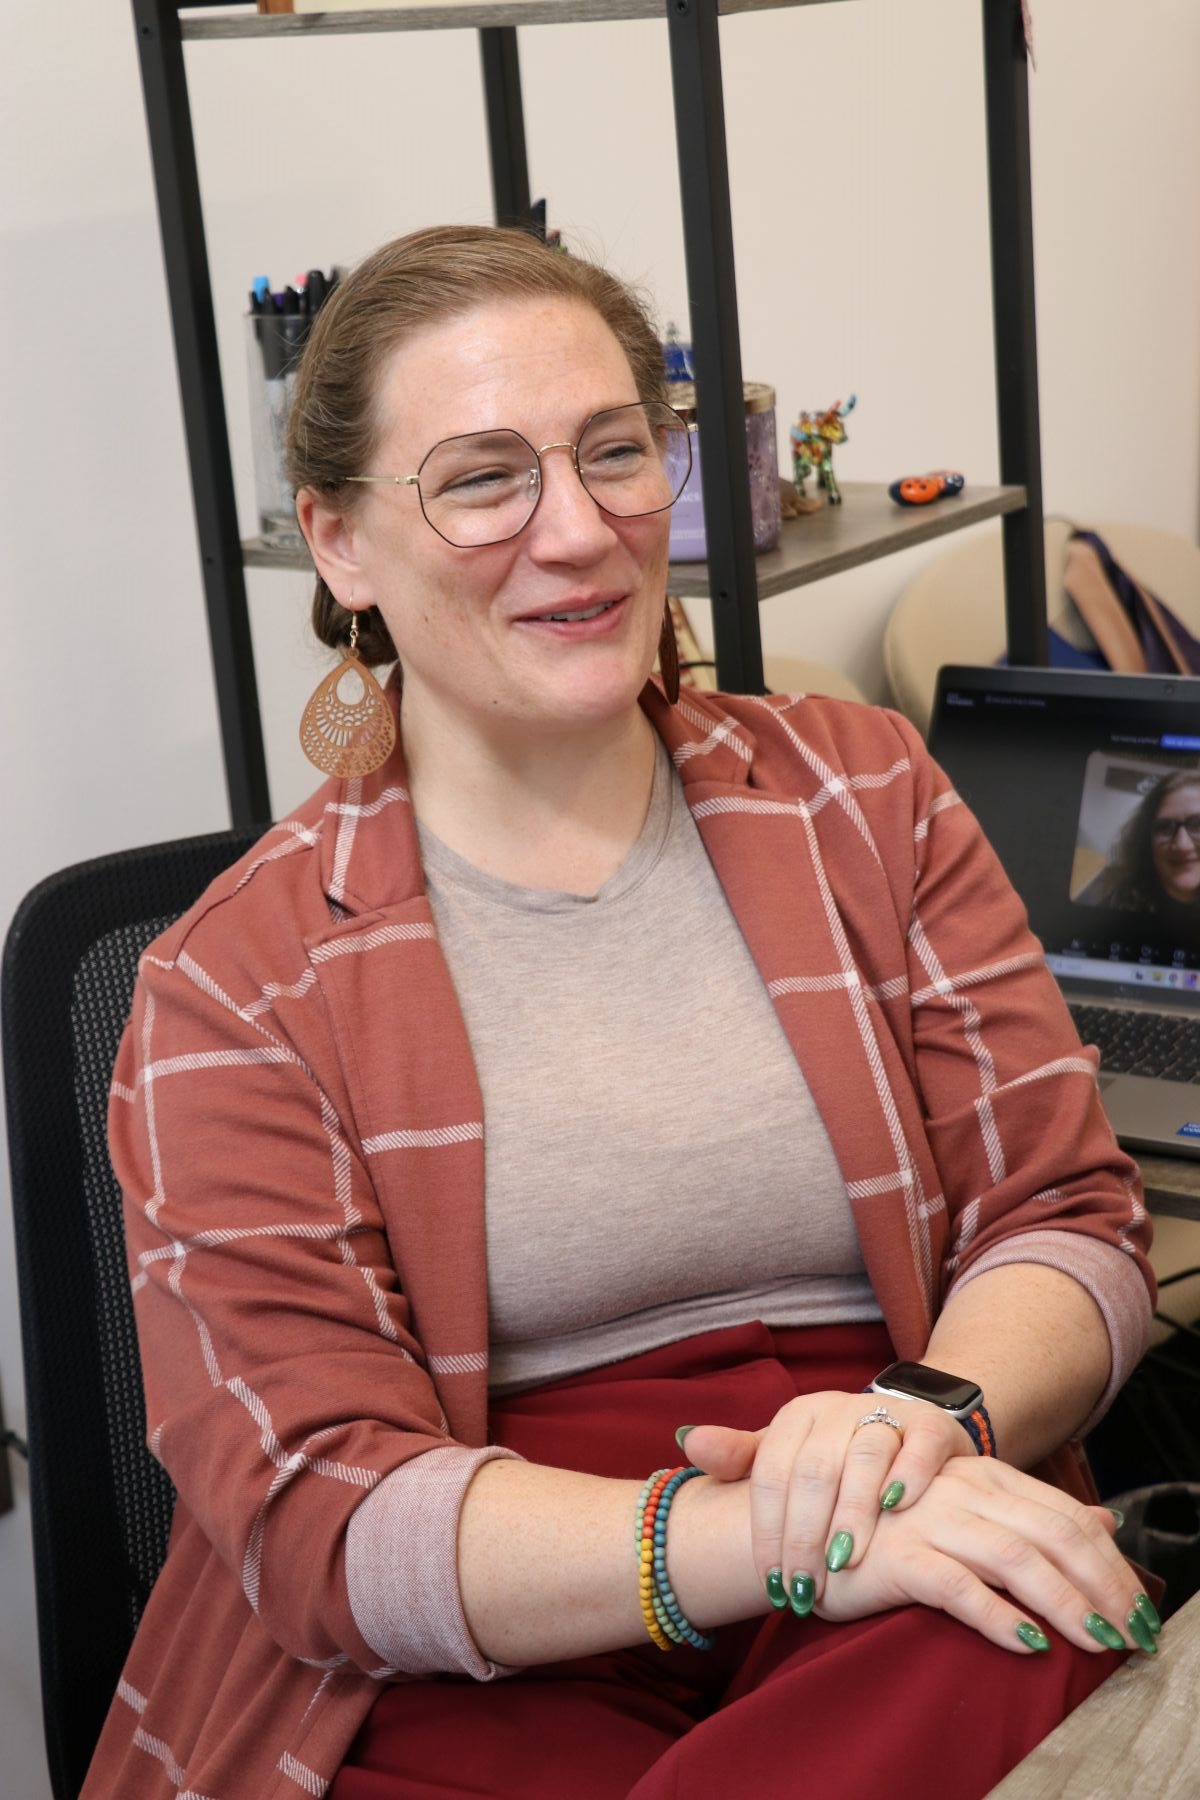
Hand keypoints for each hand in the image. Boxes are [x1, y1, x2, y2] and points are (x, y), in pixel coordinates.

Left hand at [683, 1389, 971, 1613]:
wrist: (908, 1431)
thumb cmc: (837, 1459)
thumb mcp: (786, 1457)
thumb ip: (739, 1456)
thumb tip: (688, 1442)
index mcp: (796, 1416)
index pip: (771, 1472)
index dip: (767, 1530)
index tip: (770, 1582)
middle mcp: (837, 1408)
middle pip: (814, 1470)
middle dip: (805, 1535)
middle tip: (804, 1588)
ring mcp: (886, 1413)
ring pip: (864, 1458)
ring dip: (853, 1513)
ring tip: (844, 1562)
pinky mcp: (930, 1425)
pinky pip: (918, 1445)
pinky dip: (908, 1475)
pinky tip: (896, 1508)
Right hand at [809, 1455, 1159, 1656]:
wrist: (804, 1526)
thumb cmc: (889, 1524)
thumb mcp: (968, 1507)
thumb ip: (1033, 1510)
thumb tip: (1106, 1521)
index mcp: (981, 1475)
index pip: (1062, 1512)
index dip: (1107, 1558)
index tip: (1137, 1606)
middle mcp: (961, 1490)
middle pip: (1051, 1533)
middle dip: (1101, 1585)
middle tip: (1132, 1632)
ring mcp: (930, 1520)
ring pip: (1015, 1558)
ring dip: (1063, 1603)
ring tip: (1097, 1642)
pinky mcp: (899, 1557)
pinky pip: (959, 1588)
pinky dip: (999, 1617)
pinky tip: (1028, 1643)